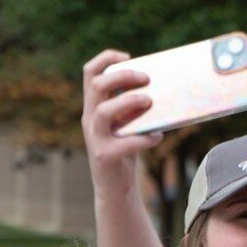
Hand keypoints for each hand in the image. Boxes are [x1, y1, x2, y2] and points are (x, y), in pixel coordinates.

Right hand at [81, 49, 161, 198]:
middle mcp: (90, 119)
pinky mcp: (105, 157)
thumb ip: (131, 108)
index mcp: (94, 107)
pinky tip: (157, 137)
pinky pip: (123, 143)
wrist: (115, 190)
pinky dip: (143, 138)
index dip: (105, 59)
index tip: (127, 56)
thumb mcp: (126, 126)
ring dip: (128, 102)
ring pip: (103, 111)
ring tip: (150, 102)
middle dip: (122, 76)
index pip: (89, 73)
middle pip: (96, 85)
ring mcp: (95, 138)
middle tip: (147, 78)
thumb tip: (156, 88)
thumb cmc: (125, 153)